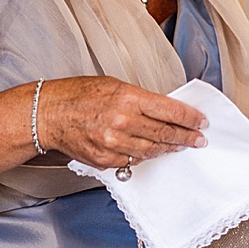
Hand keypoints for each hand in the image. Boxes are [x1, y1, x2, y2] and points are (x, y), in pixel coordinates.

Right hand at [37, 76, 205, 170]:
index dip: (189, 118)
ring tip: (179, 146)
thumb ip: (139, 99)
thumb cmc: (77, 95)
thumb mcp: (113, 86)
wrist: (47, 114)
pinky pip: (132, 161)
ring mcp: (113, 144)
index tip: (200, 122)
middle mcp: (122, 122)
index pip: (169, 110)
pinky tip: (150, 151)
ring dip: (169, 149)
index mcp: (127, 98)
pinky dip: (143, 156)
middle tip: (198, 139)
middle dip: (186, 137)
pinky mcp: (105, 159)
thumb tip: (164, 111)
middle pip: (164, 133)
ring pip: (151, 151)